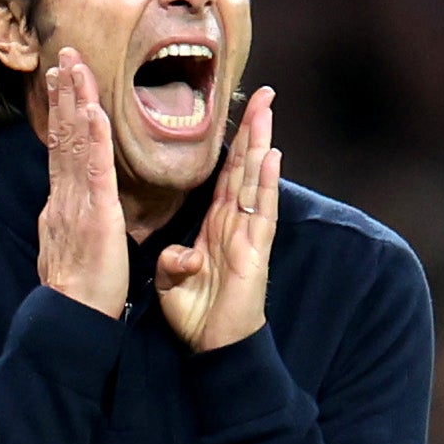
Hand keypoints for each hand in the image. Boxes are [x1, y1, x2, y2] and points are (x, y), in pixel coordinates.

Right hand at [38, 51, 128, 318]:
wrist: (74, 318)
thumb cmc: (82, 294)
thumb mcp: (74, 250)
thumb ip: (73, 225)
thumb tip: (71, 212)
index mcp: (63, 205)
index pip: (62, 151)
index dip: (63, 116)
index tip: (62, 84)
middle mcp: (64, 196)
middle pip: (62, 135)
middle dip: (63, 94)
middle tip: (63, 57)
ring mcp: (77, 202)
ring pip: (73, 142)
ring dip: (74, 100)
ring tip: (73, 65)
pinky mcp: (95, 213)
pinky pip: (93, 167)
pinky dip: (91, 136)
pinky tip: (92, 108)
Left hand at [157, 84, 278, 351]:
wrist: (214, 350)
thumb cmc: (198, 317)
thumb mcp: (172, 282)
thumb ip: (172, 261)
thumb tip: (176, 254)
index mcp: (217, 227)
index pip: (226, 176)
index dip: (231, 144)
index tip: (236, 112)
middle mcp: (236, 224)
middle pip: (245, 167)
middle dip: (253, 129)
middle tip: (262, 93)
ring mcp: (250, 235)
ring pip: (256, 180)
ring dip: (262, 143)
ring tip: (267, 108)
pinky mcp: (256, 251)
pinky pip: (262, 210)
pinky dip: (267, 182)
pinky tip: (271, 155)